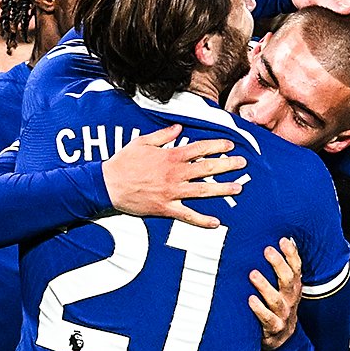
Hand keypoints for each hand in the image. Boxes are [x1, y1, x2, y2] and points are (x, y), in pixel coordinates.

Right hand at [101, 123, 246, 228]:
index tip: (231, 146)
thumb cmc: (123, 162)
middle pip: (207, 168)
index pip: (200, 149)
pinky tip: (216, 223)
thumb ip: (163, 135)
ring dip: (222, 189)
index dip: (217, 147)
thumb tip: (178, 127)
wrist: (106, 184)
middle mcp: (175, 174)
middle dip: (227, 165)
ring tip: (239, 188)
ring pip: (203, 190)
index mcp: (170, 156)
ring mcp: (172, 192)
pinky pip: (187, 215)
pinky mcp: (165, 208)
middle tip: (243, 164)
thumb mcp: (142, 142)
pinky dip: (202, 220)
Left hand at [250, 237, 302, 350]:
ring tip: (253, 274)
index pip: (296, 267)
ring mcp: (284, 314)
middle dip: (278, 264)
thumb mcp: (283, 289)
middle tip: (267, 250)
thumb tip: (271, 244)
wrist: (282, 338)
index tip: (283, 240)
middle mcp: (291, 299)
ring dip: (265, 286)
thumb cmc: (278, 308)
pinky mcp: (274, 328)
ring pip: (276, 299)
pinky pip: (267, 319)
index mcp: (294, 287)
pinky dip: (259, 309)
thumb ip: (278, 271)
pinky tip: (250, 300)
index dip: (291, 254)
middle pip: (288, 279)